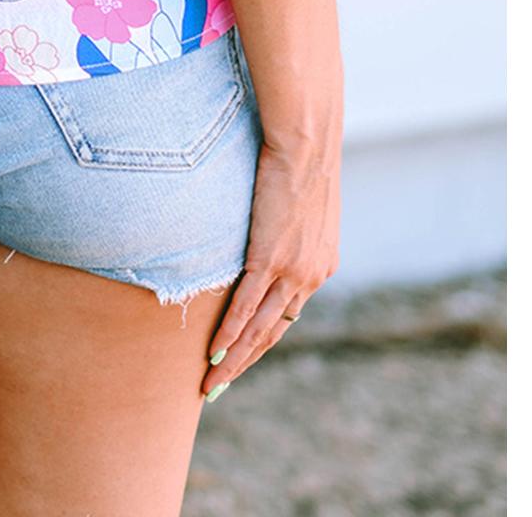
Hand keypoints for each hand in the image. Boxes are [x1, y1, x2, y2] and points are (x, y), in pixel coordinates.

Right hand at [203, 134, 340, 397]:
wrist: (307, 143)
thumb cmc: (301, 161)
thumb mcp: (303, 205)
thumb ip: (290, 228)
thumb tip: (271, 224)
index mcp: (320, 267)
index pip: (287, 316)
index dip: (262, 341)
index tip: (242, 360)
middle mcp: (311, 277)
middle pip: (273, 334)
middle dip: (245, 364)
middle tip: (219, 387)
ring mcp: (292, 271)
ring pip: (259, 329)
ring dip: (234, 360)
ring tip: (211, 383)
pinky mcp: (270, 258)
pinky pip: (245, 306)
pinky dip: (229, 333)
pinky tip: (214, 353)